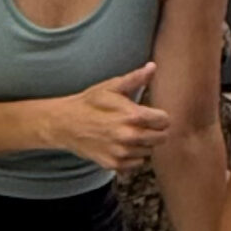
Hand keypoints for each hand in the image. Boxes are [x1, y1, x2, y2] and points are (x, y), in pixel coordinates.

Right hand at [50, 62, 168, 168]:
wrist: (65, 124)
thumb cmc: (90, 103)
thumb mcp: (112, 87)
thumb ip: (135, 79)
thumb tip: (152, 67)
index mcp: (133, 115)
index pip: (165, 121)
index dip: (160, 116)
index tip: (152, 115)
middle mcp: (130, 136)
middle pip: (161, 138)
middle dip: (155, 130)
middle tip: (142, 125)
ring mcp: (122, 152)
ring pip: (149, 151)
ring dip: (143, 144)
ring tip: (129, 133)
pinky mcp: (115, 164)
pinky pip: (136, 163)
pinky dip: (133, 156)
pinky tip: (122, 145)